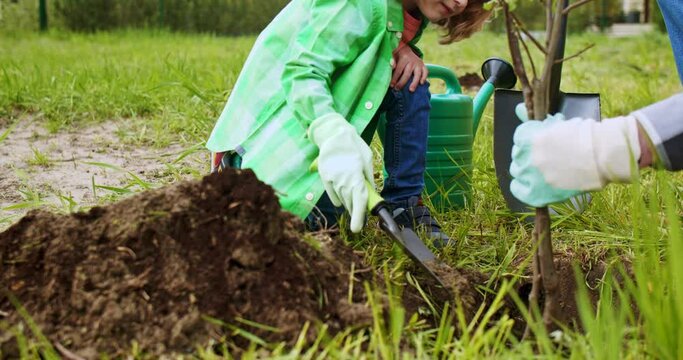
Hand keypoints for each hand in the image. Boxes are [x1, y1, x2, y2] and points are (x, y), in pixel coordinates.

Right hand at [308, 114, 374, 231]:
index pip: (358, 199)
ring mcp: (332, 179)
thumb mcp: (367, 159)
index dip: (358, 215)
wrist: (333, 134)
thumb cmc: (354, 145)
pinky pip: (333, 195)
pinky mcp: (325, 178)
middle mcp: (343, 179)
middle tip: (361, 215)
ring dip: (349, 204)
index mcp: (355, 175)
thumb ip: (369, 177)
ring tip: (353, 203)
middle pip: (350, 202)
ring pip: (342, 199)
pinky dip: (339, 200)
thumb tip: (371, 191)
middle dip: (356, 210)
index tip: (357, 228)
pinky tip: (343, 200)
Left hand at [391, 45, 427, 91]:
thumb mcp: (393, 55)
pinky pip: (426, 72)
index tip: (391, 85)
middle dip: (402, 82)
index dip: (395, 78)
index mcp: (404, 58)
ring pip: (417, 74)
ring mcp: (419, 63)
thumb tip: (392, 65)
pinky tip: (421, 84)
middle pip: (407, 73)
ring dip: (414, 83)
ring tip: (411, 90)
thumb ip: (392, 60)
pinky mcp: (423, 65)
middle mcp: (412, 61)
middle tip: (397, 89)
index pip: (399, 70)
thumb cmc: (397, 55)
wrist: (405, 50)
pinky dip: (424, 77)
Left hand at [509, 103, 640, 206]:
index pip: (519, 138)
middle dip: (528, 154)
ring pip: (518, 172)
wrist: (603, 156)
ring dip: (526, 170)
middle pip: (518, 155)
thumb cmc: (586, 136)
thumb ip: (535, 121)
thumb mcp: (560, 123)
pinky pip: (520, 191)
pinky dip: (520, 188)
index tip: (538, 143)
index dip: (529, 140)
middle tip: (544, 157)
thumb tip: (518, 108)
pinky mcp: (538, 191)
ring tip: (540, 170)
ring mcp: (533, 175)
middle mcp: (528, 156)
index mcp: (531, 137)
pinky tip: (528, 186)